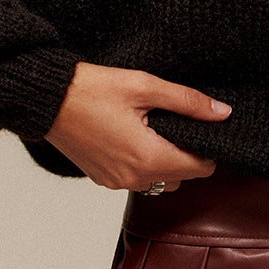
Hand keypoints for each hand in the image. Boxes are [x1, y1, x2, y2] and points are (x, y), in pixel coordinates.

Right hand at [45, 61, 232, 190]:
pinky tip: (135, 136)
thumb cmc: (90, 89)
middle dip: (187, 153)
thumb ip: (187, 102)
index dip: (208, 147)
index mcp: (148, 158)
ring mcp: (116, 182)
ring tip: (156, 128)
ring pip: (161, 181)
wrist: (45, 99)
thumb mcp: (144, 87)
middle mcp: (133, 179)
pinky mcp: (102, 179)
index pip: (201, 168)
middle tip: (177, 121)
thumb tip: (222, 113)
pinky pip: (137, 179)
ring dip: (166, 161)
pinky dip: (144, 163)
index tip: (201, 126)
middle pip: (183, 177)